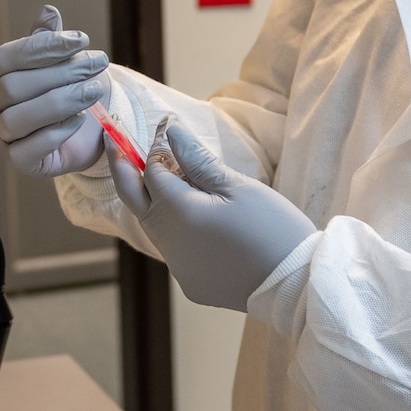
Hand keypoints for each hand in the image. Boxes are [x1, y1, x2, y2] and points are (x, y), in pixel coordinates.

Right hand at [0, 5, 109, 176]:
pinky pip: (27, 150)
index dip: (43, 47)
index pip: (6, 57)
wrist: (86, 130)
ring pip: (17, 119)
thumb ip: (51, 39)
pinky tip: (80, 119)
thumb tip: (48, 11)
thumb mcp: (62, 60)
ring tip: (94, 91)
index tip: (82, 39)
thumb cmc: (68, 88)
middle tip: (96, 64)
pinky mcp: (20, 161)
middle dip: (59, 74)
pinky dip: (55, 133)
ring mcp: (2, 136)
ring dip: (60, 102)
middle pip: (13, 88)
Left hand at [111, 120, 315, 312]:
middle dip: (126, 170)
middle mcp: (170, 243)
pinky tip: (196, 216)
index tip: (166, 126)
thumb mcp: (237, 185)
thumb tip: (169, 132)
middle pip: (136, 200)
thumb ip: (196, 159)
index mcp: (179, 214)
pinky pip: (173, 249)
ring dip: (156, 200)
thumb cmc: (273, 228)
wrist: (296, 284)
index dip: (157, 147)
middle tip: (114, 143)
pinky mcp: (191, 284)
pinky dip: (176, 227)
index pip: (153, 172)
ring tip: (170, 176)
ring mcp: (178, 267)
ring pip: (155, 226)